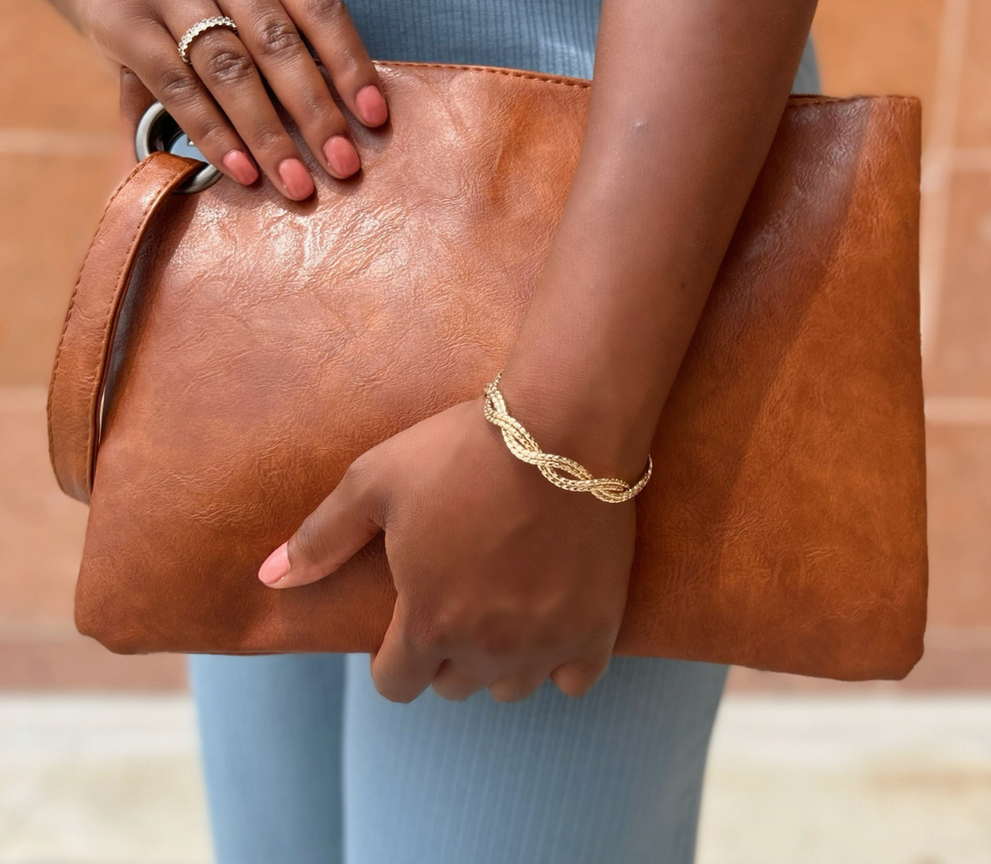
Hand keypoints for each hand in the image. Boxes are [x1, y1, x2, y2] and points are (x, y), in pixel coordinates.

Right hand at [77, 0, 387, 200]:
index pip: (320, 7)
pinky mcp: (120, 16)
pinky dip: (216, 137)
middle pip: (275, 42)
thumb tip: (352, 125)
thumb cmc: (219, 9)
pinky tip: (244, 172)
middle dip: (315, 113)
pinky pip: (179, 90)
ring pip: (229, 71)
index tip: (374, 120)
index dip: (350, 66)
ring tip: (296, 183)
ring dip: (268, 136)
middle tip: (342, 166)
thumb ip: (298, 46)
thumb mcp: (261, 4)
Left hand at [257, 397, 637, 702]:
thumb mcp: (374, 483)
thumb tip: (267, 580)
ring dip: (498, 662)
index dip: (392, 659)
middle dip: (444, 654)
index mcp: (426, 620)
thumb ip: (320, 538)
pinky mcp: (597, 625)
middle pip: (454, 687)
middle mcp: (484, 647)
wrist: (558, 429)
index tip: (404, 624)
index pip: (396, 684)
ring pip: (511, 688)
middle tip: (454, 602)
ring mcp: (545, 642)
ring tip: (501, 615)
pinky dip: (561, 663)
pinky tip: (552, 625)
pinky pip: (576, 680)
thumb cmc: (459, 453)